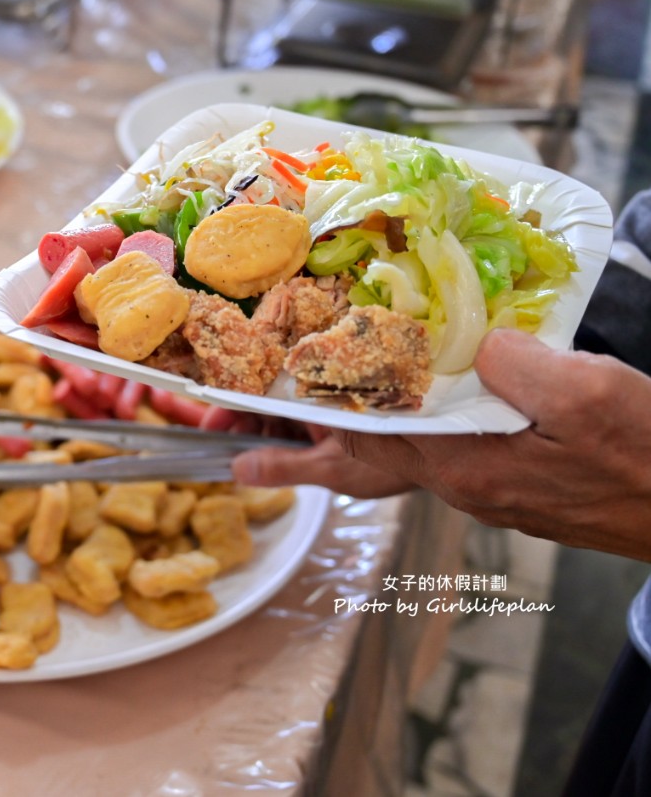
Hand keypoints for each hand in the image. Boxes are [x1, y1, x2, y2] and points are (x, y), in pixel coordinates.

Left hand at [242, 328, 650, 561]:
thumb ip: (525, 370)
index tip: (243, 440)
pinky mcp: (504, 479)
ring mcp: (482, 486)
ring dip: (335, 443)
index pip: (361, 450)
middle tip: (236, 453)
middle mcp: (462, 484)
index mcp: (466, 468)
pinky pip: (429, 453)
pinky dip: (392, 434)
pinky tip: (390, 408)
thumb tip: (480, 343)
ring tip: (287, 427)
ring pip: (389, 461)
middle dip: (293, 459)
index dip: (301, 439)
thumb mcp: (593, 401)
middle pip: (357, 469)